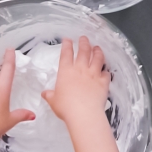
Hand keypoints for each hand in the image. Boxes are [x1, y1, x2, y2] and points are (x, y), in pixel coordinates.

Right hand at [41, 37, 125, 151]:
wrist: (84, 113)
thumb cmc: (66, 107)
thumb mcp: (53, 101)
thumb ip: (50, 95)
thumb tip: (45, 93)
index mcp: (66, 71)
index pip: (66, 53)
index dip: (67, 45)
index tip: (67, 39)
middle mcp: (81, 69)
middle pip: (83, 51)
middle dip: (84, 42)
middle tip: (84, 38)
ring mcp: (93, 74)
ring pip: (97, 58)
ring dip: (97, 51)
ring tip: (97, 48)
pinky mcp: (104, 82)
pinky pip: (106, 73)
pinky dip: (106, 70)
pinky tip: (106, 70)